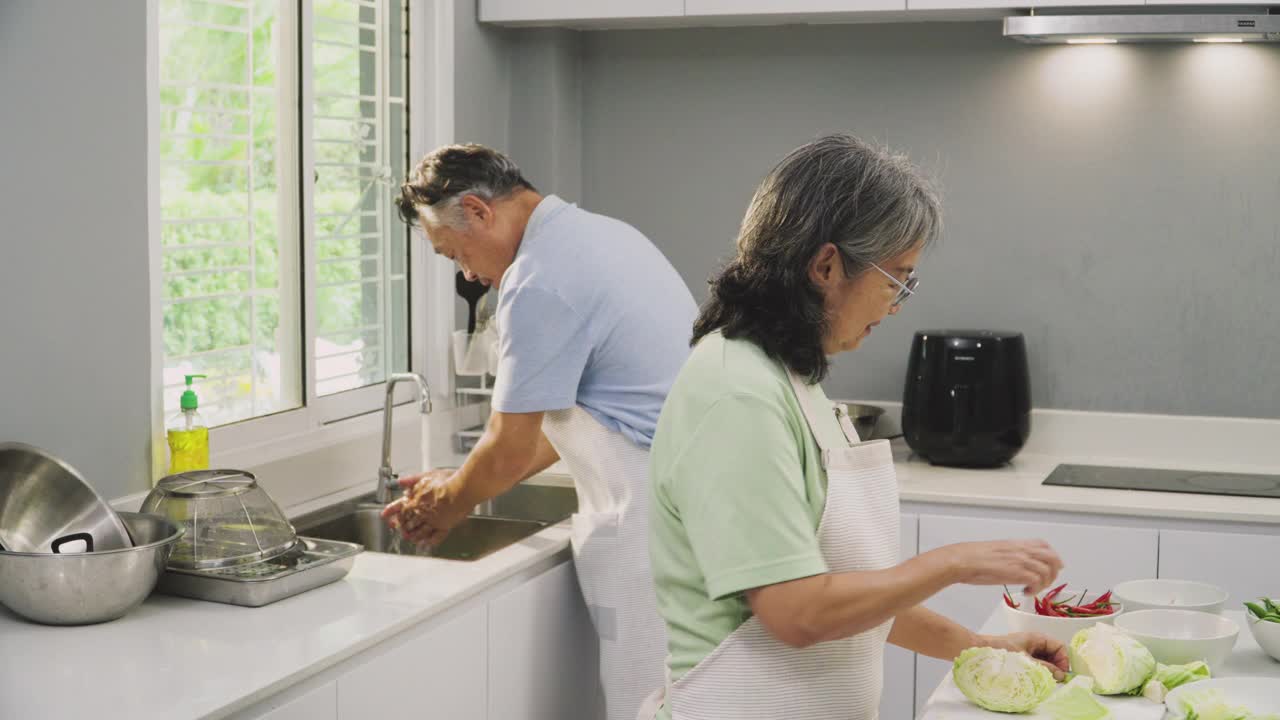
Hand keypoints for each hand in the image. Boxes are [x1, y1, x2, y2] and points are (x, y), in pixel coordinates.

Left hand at [380, 468, 466, 544]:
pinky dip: (429, 541)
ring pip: (419, 531)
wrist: (462, 490)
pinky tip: (425, 544)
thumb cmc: (448, 481)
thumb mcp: (428, 475)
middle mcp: (422, 512)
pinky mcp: (444, 526)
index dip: (390, 511)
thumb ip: (412, 479)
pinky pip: (435, 537)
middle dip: (401, 525)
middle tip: (397, 528)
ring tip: (409, 538)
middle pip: (408, 521)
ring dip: (412, 535)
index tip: (384, 515)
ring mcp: (433, 521)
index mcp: (416, 499)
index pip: (399, 506)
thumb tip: (400, 482)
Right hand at [939, 539, 1063, 594]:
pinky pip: (1037, 581)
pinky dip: (1035, 589)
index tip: (1051, 567)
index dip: (1052, 556)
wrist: (963, 560)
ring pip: (1048, 570)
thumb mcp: (995, 551)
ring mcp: (1021, 560)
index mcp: (1016, 544)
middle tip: (1045, 582)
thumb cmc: (972, 557)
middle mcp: (1022, 550)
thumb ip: (1009, 555)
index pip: (1044, 545)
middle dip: (1054, 572)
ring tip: (1033, 589)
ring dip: (1044, 583)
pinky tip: (1026, 592)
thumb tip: (1013, 564)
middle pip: (1052, 558)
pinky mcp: (1018, 572)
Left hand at [976, 631, 1070, 680]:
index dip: (1064, 660)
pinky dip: (1039, 669)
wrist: (981, 650)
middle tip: (1054, 679)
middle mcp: (1035, 642)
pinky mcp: (1022, 656)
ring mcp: (1029, 649)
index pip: (1060, 647)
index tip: (1062, 674)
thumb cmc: (1002, 652)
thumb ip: (1045, 667)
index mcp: (1038, 638)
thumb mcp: (1026, 661)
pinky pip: (1037, 662)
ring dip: (1048, 669)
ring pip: (1046, 659)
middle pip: (1054, 654)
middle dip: (1056, 666)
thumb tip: (1060, 675)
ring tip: (1045, 679)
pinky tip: (1036, 677)